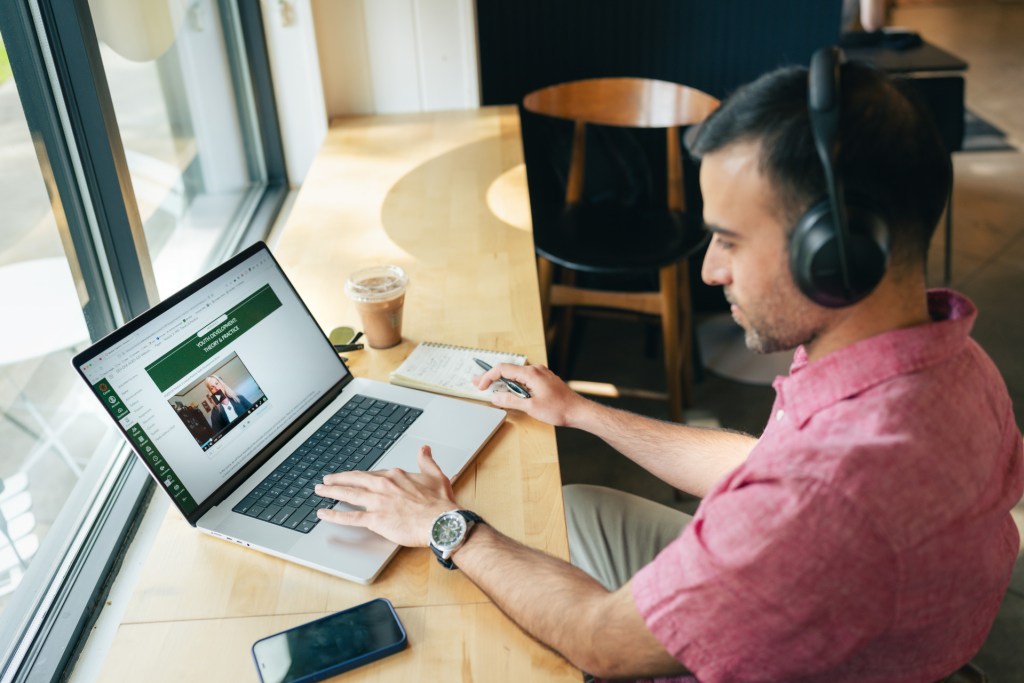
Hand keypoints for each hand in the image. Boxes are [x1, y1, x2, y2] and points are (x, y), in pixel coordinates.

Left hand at [314, 445, 455, 546]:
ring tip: (320, 491)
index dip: (360, 476)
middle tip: (326, 480)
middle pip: (355, 480)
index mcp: (396, 476)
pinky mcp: (375, 519)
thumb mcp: (435, 475)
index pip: (373, 474)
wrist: (441, 521)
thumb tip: (425, 449)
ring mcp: (377, 502)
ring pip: (348, 494)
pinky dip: (334, 515)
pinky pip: (350, 517)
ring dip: (331, 492)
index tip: (352, 476)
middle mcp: (383, 486)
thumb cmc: (440, 503)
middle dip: (338, 480)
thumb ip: (427, 461)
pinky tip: (323, 514)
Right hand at [472, 363, 587, 426]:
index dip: (488, 377)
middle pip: (508, 370)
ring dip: (502, 381)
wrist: (578, 411)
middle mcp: (535, 370)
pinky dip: (513, 383)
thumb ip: (511, 400)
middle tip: (477, 383)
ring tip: (488, 386)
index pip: (503, 369)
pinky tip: (507, 389)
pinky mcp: (543, 380)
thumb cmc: (559, 409)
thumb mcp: (531, 407)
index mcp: (531, 373)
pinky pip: (524, 378)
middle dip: (491, 377)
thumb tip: (496, 397)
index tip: (481, 386)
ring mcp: (540, 374)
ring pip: (515, 374)